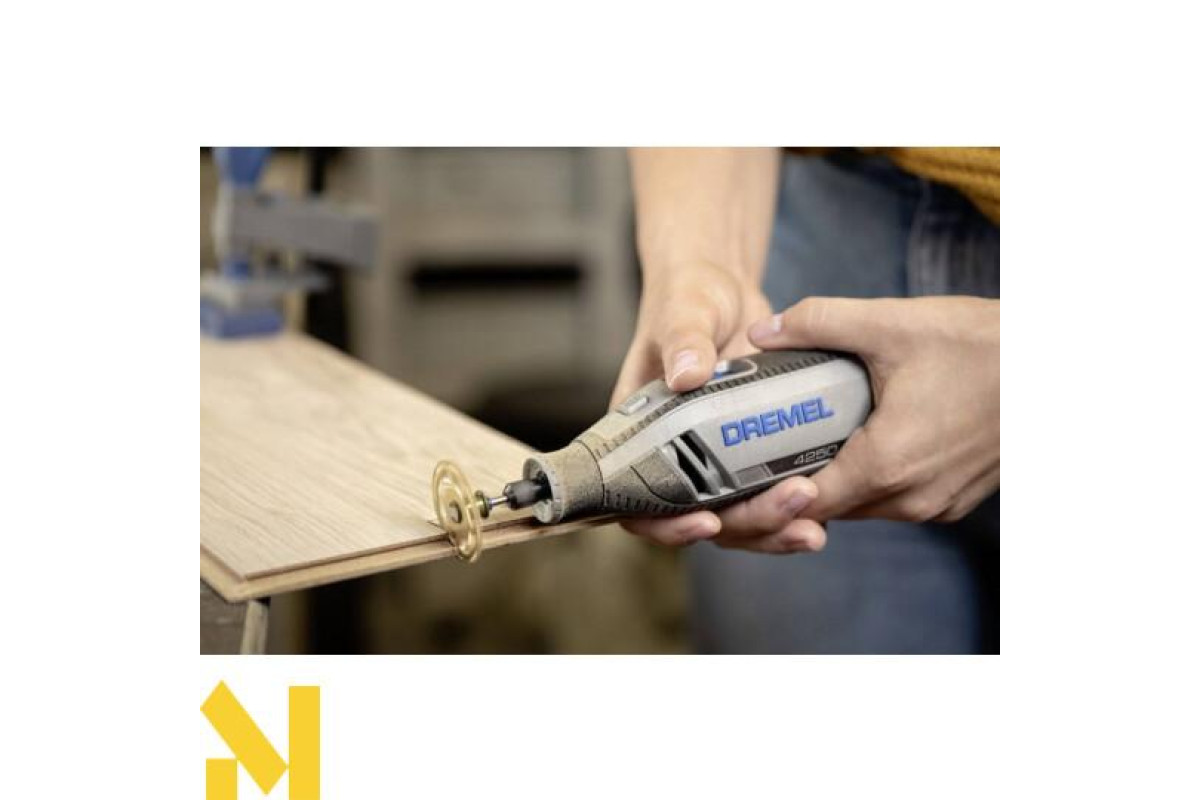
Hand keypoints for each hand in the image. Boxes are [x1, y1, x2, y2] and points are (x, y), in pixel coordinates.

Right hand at [611, 260, 800, 549]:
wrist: (725, 293)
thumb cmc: (688, 299)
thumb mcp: (683, 311)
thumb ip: (683, 339)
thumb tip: (687, 374)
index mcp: (640, 433)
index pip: (636, 501)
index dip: (665, 526)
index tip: (705, 521)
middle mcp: (675, 456)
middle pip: (699, 519)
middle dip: (746, 525)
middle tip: (789, 506)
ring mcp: (715, 460)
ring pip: (738, 518)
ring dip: (774, 530)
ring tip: (814, 529)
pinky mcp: (751, 455)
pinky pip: (766, 496)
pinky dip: (793, 513)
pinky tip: (827, 514)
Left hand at [620, 295, 998, 553]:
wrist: (1060, 365)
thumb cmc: (985, 346)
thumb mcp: (895, 324)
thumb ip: (819, 322)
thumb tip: (762, 331)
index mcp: (888, 464)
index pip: (803, 503)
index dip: (762, 495)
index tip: (731, 476)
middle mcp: (911, 499)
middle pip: (827, 509)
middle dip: (787, 488)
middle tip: (751, 458)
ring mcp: (937, 504)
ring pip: (860, 506)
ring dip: (829, 483)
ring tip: (794, 446)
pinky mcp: (954, 499)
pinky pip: (893, 501)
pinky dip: (866, 481)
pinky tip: (849, 444)